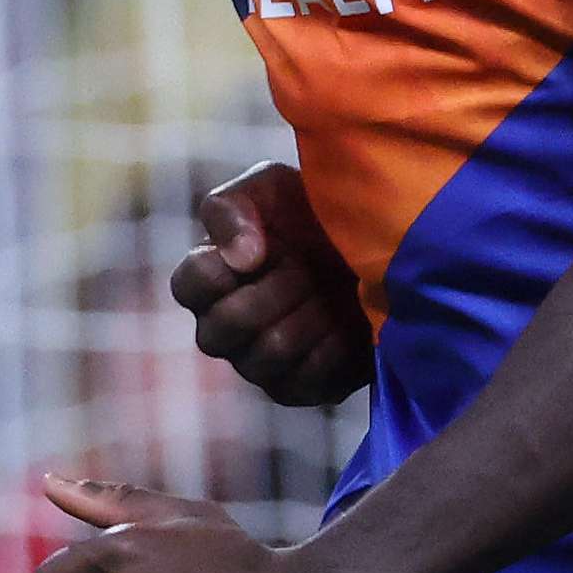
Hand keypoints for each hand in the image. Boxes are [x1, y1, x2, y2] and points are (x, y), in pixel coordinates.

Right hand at [170, 161, 371, 406]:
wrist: (385, 242)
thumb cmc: (316, 211)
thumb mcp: (270, 185)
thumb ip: (231, 207)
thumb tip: (240, 257)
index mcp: (212, 278)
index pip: (187, 286)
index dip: (222, 269)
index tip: (264, 247)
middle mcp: (225, 327)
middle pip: (222, 329)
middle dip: (274, 290)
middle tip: (306, 267)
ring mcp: (261, 362)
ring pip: (265, 355)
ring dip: (306, 316)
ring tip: (330, 291)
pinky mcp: (303, 387)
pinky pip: (306, 379)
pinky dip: (334, 346)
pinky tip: (350, 320)